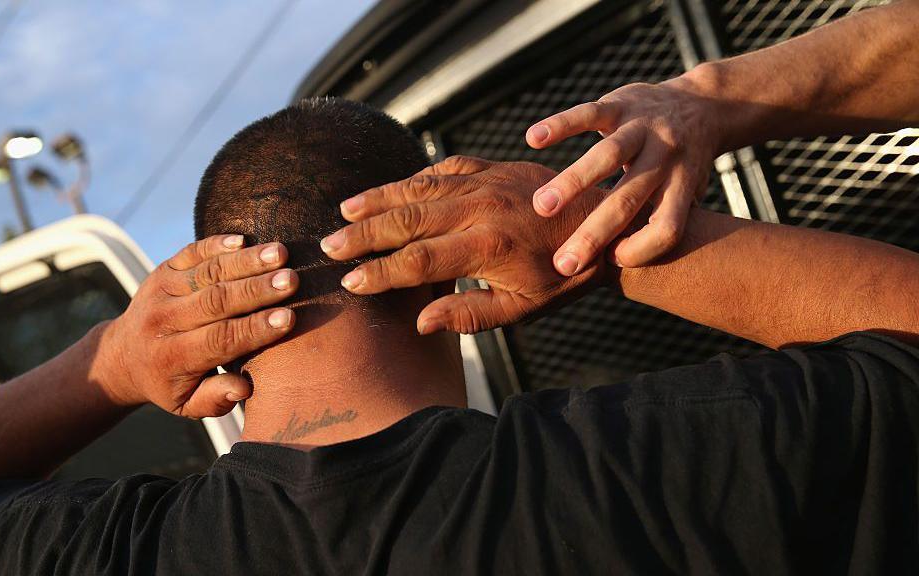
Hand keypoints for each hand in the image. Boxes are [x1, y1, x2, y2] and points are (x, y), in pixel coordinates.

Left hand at [94, 235, 298, 417]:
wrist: (123, 355)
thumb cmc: (168, 383)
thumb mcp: (186, 405)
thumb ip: (215, 400)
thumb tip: (244, 388)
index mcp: (172, 358)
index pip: (220, 339)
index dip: (255, 328)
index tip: (289, 318)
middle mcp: (164, 322)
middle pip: (215, 301)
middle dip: (257, 290)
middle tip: (292, 280)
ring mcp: (161, 291)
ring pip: (208, 272)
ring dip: (246, 261)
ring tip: (280, 253)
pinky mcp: (163, 270)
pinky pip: (192, 253)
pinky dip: (218, 244)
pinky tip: (245, 239)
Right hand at [321, 156, 611, 333]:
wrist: (606, 226)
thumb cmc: (563, 276)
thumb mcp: (521, 308)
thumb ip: (470, 315)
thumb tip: (421, 322)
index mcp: (486, 247)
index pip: (416, 261)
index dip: (378, 273)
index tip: (350, 282)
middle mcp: (480, 209)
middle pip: (407, 219)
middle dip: (363, 234)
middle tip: (328, 245)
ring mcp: (485, 182)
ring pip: (419, 186)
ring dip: (378, 198)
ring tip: (344, 209)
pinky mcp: (492, 167)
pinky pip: (444, 166)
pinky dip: (414, 176)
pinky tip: (391, 188)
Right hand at [525, 72, 720, 271]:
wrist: (703, 106)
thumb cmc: (684, 166)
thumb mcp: (688, 196)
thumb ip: (660, 224)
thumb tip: (624, 271)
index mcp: (682, 186)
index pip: (668, 227)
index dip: (642, 249)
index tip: (609, 262)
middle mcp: (665, 157)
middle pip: (629, 199)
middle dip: (593, 234)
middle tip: (562, 263)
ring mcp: (643, 128)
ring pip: (606, 155)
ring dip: (572, 182)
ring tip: (541, 207)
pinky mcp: (622, 103)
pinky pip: (588, 113)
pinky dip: (560, 125)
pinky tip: (532, 139)